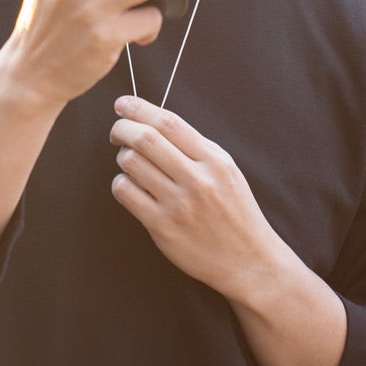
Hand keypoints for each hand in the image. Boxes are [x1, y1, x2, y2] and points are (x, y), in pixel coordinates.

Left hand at [108, 96, 288, 300]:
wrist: (249, 261)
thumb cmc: (234, 212)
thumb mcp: (226, 171)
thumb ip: (195, 148)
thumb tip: (153, 122)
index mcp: (214, 160)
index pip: (169, 123)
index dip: (140, 108)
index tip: (123, 104)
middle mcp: (197, 179)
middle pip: (145, 139)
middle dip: (122, 129)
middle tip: (116, 132)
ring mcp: (179, 204)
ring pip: (131, 163)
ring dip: (123, 157)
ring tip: (131, 163)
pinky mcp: (163, 228)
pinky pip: (126, 193)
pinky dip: (122, 183)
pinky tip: (132, 187)